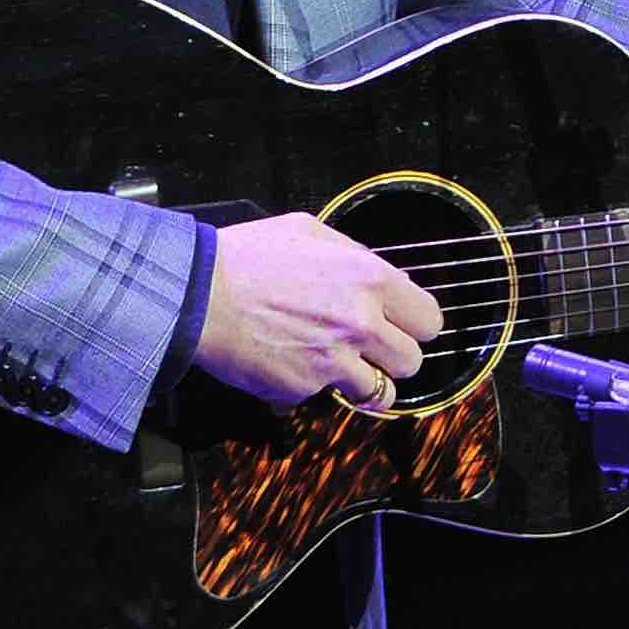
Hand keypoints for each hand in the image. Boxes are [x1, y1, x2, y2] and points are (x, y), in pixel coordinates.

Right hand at [193, 212, 445, 407]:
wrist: (198, 294)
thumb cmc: (248, 257)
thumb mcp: (308, 231)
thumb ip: (353, 254)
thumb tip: (379, 275)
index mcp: (369, 278)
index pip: (429, 319)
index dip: (416, 324)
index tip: (403, 327)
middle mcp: (361, 322)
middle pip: (412, 361)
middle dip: (393, 356)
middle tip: (369, 347)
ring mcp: (334, 360)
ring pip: (380, 391)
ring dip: (364, 381)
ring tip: (339, 364)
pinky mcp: (305, 389)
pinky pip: (326, 396)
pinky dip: (315, 387)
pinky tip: (293, 362)